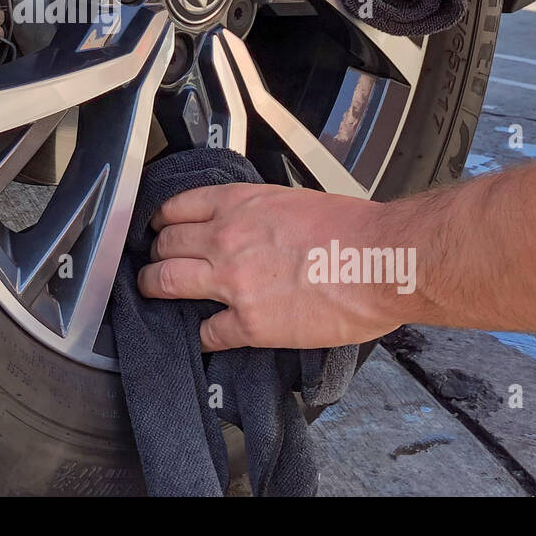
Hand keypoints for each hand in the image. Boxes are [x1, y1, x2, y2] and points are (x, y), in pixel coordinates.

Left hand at [137, 182, 410, 350]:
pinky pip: (206, 332)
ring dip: (155, 288)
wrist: (382, 259)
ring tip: (154, 292)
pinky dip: (201, 336)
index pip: (175, 208)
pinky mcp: (249, 324)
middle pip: (165, 245)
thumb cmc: (353, 229)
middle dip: (154, 255)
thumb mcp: (293, 199)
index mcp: (239, 203)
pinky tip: (204, 336)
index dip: (161, 221)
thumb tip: (250, 226)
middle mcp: (226, 239)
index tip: (158, 228)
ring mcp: (232, 282)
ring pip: (165, 282)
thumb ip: (260, 212)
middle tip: (154, 263)